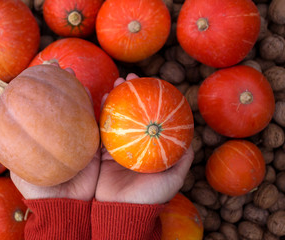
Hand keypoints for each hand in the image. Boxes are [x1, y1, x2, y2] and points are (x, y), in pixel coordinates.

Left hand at [10, 64, 99, 200]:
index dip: (44, 84)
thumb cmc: (39, 191)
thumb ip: (10, 146)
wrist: (65, 208)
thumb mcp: (18, 169)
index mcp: (47, 135)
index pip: (45, 106)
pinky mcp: (99, 144)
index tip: (45, 68)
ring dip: (84, 89)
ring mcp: (82, 137)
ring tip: (75, 73)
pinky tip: (99, 92)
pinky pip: (102, 123)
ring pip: (85, 108)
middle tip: (61, 67)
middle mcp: (64, 132)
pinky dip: (102, 107)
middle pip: (66, 102)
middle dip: (65, 81)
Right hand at [95, 73, 193, 204]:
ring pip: (114, 116)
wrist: (121, 212)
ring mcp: (114, 145)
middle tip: (129, 78)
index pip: (150, 117)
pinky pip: (98, 128)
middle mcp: (132, 143)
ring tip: (115, 84)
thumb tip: (193, 140)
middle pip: (131, 112)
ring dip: (113, 98)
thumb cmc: (149, 197)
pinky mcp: (98, 150)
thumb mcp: (172, 179)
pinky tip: (100, 98)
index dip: (149, 100)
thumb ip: (182, 160)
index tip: (150, 83)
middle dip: (129, 93)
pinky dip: (99, 112)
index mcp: (147, 147)